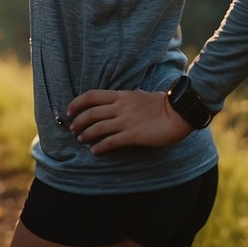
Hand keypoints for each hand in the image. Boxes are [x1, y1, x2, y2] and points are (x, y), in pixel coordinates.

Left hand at [66, 89, 193, 153]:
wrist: (179, 112)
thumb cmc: (163, 104)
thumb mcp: (140, 95)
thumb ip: (127, 99)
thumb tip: (118, 102)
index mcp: (122, 95)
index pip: (92, 95)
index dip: (77, 103)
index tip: (69, 110)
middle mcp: (121, 107)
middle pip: (91, 113)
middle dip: (78, 122)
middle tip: (72, 129)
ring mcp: (126, 121)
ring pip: (98, 128)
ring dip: (86, 135)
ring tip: (80, 140)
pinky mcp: (133, 135)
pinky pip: (111, 142)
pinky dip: (100, 147)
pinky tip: (95, 151)